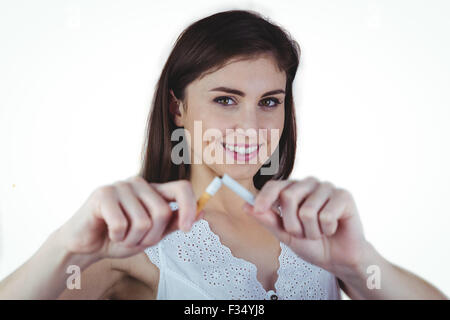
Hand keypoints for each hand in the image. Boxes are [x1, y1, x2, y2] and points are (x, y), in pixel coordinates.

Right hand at [57, 176, 201, 260]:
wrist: (86, 244)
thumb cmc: (119, 237)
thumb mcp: (152, 234)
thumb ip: (174, 223)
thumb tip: (202, 211)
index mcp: (153, 190)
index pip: (182, 188)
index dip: (189, 208)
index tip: (187, 228)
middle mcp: (139, 183)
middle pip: (162, 212)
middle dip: (151, 237)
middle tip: (136, 240)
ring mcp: (121, 186)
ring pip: (142, 221)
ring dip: (132, 240)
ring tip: (120, 236)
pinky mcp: (103, 194)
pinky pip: (121, 224)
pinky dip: (116, 237)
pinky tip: (108, 232)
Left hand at [243, 177, 368, 276]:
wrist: (338, 259)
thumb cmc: (312, 244)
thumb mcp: (285, 234)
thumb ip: (267, 220)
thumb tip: (246, 206)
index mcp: (293, 190)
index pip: (275, 185)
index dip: (264, 197)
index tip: (256, 209)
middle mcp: (309, 185)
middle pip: (289, 196)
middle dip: (292, 224)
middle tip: (302, 233)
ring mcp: (327, 188)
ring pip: (308, 210)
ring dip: (311, 232)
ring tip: (319, 233)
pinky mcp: (344, 196)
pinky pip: (327, 215)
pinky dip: (327, 229)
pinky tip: (333, 229)